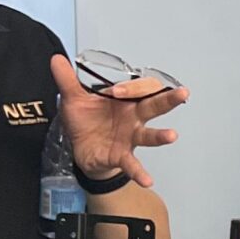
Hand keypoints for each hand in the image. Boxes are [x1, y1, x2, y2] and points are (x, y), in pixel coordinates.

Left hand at [51, 55, 185, 187]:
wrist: (82, 150)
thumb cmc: (87, 122)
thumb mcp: (74, 99)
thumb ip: (67, 79)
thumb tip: (57, 59)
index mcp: (125, 100)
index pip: (137, 88)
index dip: (130, 88)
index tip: (115, 91)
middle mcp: (133, 117)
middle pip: (155, 105)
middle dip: (169, 99)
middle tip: (183, 93)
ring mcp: (131, 137)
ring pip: (149, 134)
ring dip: (161, 136)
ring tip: (172, 136)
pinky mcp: (123, 155)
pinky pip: (133, 165)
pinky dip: (140, 173)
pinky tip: (147, 180)